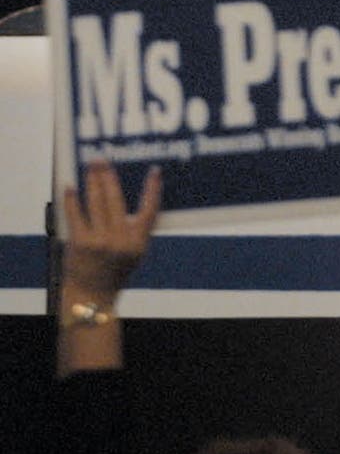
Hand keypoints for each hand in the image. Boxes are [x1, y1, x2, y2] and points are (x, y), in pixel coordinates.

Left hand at [62, 161, 160, 303]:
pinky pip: (76, 215)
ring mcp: (100, 241)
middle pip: (115, 200)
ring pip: (96, 203)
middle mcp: (121, 240)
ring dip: (92, 181)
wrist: (92, 294)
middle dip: (108, 176)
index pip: (150, 210)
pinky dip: (72, 199)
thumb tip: (126, 200)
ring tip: (90, 167)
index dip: (153, 190)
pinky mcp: (80, 243)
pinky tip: (71, 187)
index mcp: (139, 242)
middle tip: (103, 160)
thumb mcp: (136, 253)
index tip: (154, 171)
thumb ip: (137, 230)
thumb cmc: (115, 272)